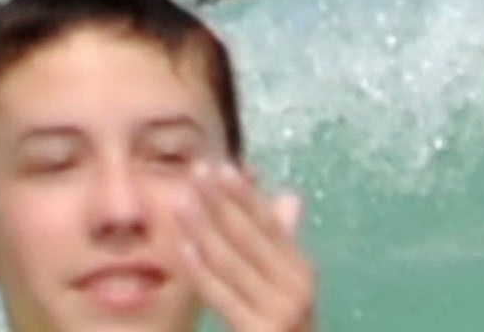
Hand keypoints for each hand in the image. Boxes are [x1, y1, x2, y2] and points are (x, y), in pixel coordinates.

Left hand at [177, 161, 316, 331]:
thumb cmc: (280, 318)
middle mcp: (296, 290)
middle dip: (220, 202)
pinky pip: (222, 296)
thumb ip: (278, 241)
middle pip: (249, 238)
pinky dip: (202, 271)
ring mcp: (279, 313)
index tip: (221, 166)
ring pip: (231, 262)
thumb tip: (291, 196)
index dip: (245, 195)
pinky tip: (182, 248)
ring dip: (204, 228)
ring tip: (181, 200)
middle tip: (195, 172)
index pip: (270, 225)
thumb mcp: (284, 279)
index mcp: (302, 270)